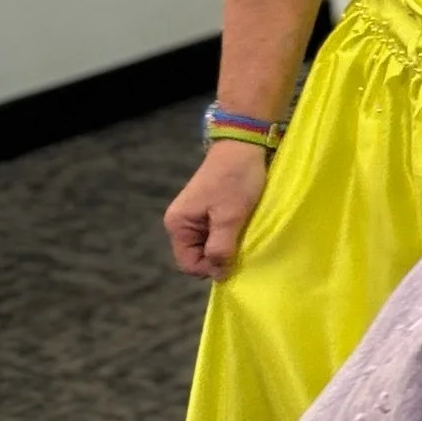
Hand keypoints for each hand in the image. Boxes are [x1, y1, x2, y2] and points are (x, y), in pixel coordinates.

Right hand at [164, 142, 269, 280]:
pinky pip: (215, 233)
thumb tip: (218, 274)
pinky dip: (229, 234)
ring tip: (242, 232)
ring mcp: (194, 216)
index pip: (188, 265)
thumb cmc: (236, 180)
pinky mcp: (208, 210)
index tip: (233, 258)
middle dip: (219, 256)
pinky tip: (242, 225)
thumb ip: (220, 248)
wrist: (244, 146)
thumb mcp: (230, 217)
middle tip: (241, 243)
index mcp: (178, 225)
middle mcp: (180, 223)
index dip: (211, 268)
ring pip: (209, 246)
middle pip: (198, 256)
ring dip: (227, 244)